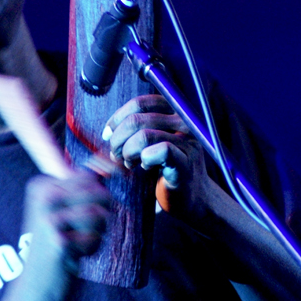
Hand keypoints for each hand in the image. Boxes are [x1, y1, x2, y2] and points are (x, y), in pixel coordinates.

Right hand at [15, 173, 110, 300]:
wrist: (35, 286)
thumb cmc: (55, 244)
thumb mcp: (62, 210)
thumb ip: (82, 188)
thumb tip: (113, 167)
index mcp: (41, 185)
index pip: (87, 176)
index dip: (100, 193)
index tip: (89, 207)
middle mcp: (43, 197)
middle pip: (97, 192)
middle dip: (101, 214)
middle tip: (84, 230)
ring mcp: (49, 218)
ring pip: (99, 213)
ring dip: (97, 232)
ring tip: (79, 242)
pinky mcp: (59, 240)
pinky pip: (95, 237)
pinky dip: (91, 248)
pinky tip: (74, 255)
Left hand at [102, 94, 208, 220]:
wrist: (192, 197)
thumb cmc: (167, 167)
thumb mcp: (152, 141)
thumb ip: (136, 129)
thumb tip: (109, 131)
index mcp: (174, 112)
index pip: (140, 103)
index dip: (119, 117)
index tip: (108, 135)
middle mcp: (184, 121)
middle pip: (137, 119)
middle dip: (118, 139)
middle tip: (115, 155)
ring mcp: (188, 141)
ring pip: (144, 136)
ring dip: (127, 152)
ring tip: (129, 162)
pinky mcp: (187, 162)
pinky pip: (160, 151)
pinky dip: (145, 160)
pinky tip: (146, 167)